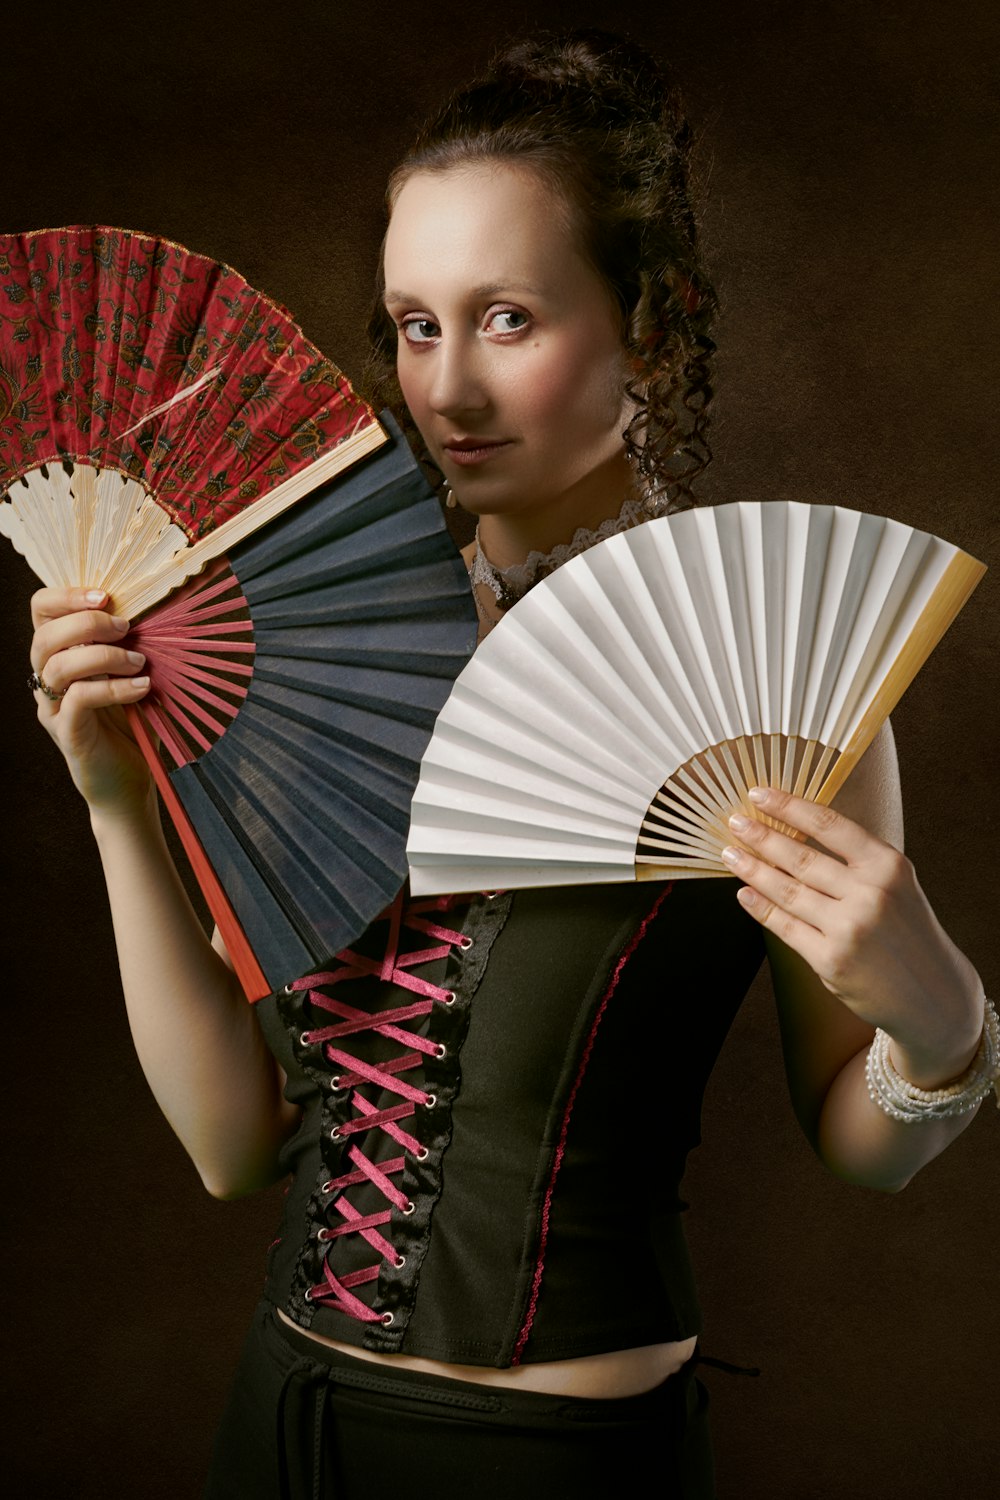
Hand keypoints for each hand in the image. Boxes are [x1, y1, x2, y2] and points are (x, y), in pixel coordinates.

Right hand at [30, 585, 153, 814]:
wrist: (129, 784)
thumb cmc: (132, 726)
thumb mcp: (133, 675)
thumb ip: (131, 644)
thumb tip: (155, 608)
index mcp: (59, 657)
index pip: (41, 612)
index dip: (66, 596)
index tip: (106, 597)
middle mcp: (47, 681)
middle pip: (45, 636)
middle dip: (88, 623)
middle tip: (127, 629)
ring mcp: (54, 709)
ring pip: (58, 666)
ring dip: (104, 656)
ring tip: (139, 662)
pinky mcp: (68, 734)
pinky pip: (79, 699)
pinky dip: (113, 687)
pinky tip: (142, 687)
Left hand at [721, 786, 983, 1074]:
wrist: (932, 993)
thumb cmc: (905, 930)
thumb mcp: (895, 884)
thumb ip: (853, 861)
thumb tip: (791, 833)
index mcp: (887, 865)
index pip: (828, 825)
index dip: (788, 806)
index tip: (758, 793)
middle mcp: (870, 893)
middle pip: (800, 857)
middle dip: (761, 837)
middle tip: (735, 823)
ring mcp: (849, 928)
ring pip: (786, 891)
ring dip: (752, 870)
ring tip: (731, 855)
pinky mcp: (831, 960)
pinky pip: (785, 926)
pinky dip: (760, 908)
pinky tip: (744, 893)